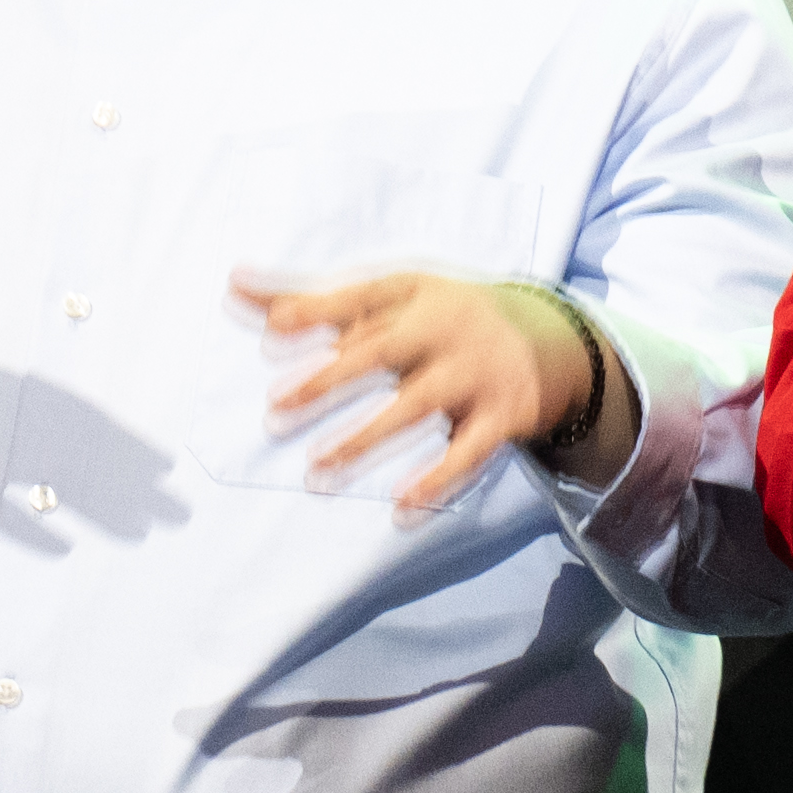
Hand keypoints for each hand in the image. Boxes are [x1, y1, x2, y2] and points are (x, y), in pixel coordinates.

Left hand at [251, 271, 627, 517]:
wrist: (559, 341)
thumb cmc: (447, 316)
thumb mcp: (395, 295)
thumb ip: (313, 297)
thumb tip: (234, 283)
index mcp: (416, 293)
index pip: (361, 300)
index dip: (317, 315)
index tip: (270, 335)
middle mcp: (448, 328)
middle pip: (382, 352)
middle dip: (329, 380)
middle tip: (275, 410)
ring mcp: (477, 373)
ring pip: (417, 406)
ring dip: (366, 439)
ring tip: (318, 470)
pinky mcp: (505, 415)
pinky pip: (469, 453)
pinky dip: (437, 481)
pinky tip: (401, 508)